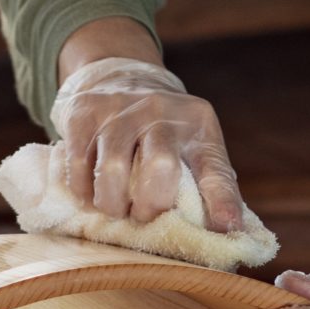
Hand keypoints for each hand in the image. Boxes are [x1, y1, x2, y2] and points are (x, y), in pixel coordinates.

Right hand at [50, 56, 245, 231]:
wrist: (121, 78)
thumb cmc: (165, 132)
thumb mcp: (196, 148)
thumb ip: (212, 185)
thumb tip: (230, 230)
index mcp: (198, 123)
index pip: (214, 169)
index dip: (221, 201)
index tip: (226, 227)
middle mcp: (162, 110)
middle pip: (160, 167)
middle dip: (150, 206)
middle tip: (143, 217)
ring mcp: (120, 108)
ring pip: (113, 170)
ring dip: (113, 204)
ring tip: (116, 209)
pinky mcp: (84, 111)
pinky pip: (79, 164)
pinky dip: (84, 191)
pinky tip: (92, 195)